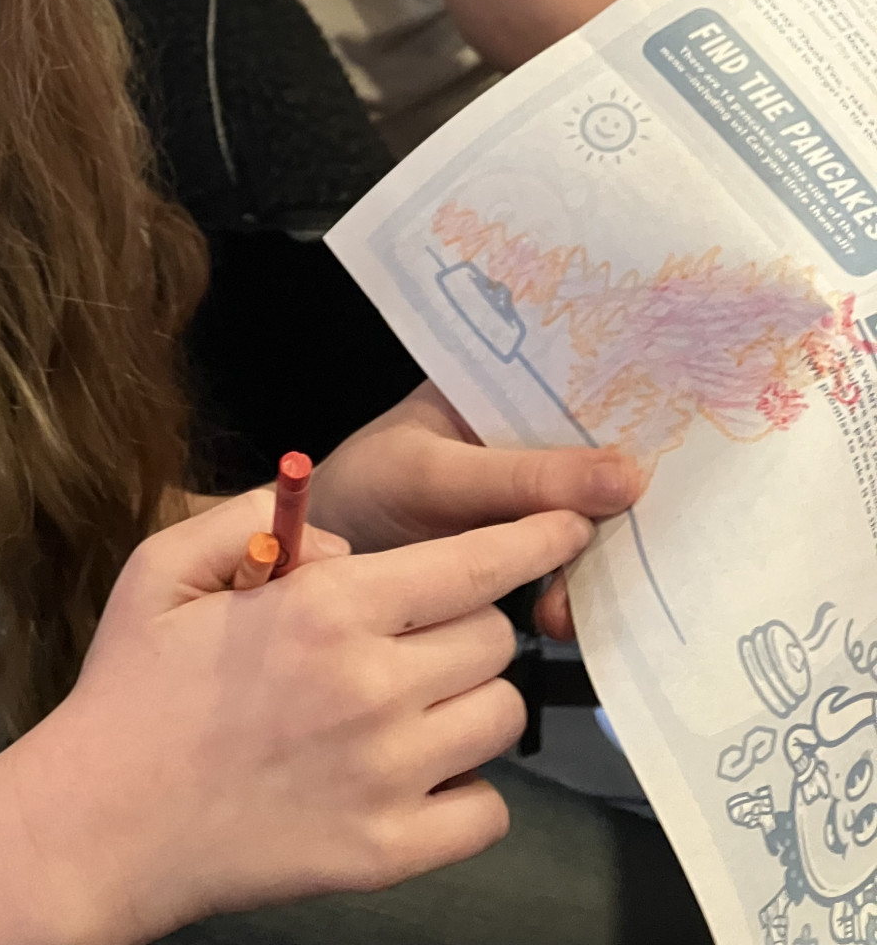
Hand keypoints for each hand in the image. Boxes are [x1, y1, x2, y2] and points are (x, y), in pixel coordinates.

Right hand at [2, 489, 592, 943]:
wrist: (103, 822)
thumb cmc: (132, 687)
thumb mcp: (165, 564)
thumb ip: (254, 522)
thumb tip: (340, 542)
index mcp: (326, 609)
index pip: (473, 563)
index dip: (533, 537)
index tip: (569, 525)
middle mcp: (372, 687)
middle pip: (496, 639)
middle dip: (472, 623)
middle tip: (420, 633)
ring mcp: (388, 776)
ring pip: (502, 719)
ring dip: (472, 700)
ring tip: (415, 701)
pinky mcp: (388, 853)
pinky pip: (488, 811)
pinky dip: (467, 790)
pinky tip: (417, 773)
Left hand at [309, 382, 638, 637]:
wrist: (318, 572)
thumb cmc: (364, 490)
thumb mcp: (437, 475)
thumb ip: (524, 477)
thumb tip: (632, 476)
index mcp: (506, 389)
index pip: (586, 386)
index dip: (640, 410)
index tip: (687, 451)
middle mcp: (529, 436)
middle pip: (603, 461)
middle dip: (627, 505)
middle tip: (641, 549)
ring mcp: (531, 497)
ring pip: (595, 521)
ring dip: (598, 565)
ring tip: (566, 606)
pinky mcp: (528, 553)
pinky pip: (573, 566)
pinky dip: (577, 596)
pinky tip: (566, 621)